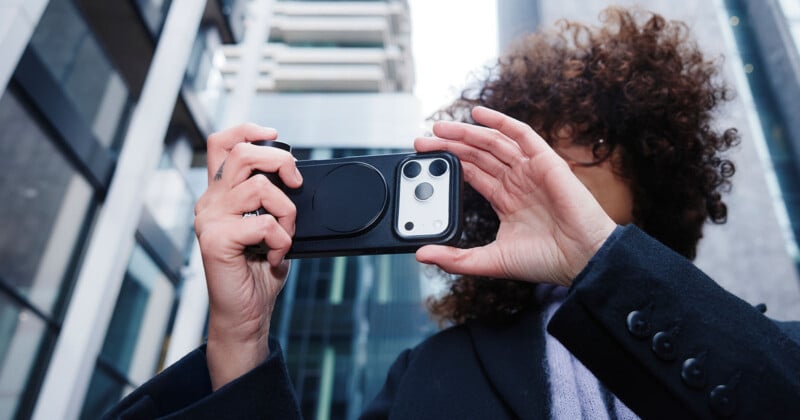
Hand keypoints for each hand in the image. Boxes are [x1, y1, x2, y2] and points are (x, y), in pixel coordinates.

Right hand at [193, 124, 301, 389]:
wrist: (247, 313)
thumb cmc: (258, 272)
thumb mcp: (269, 226)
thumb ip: (272, 200)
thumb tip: (295, 176)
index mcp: (221, 194)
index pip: (222, 143)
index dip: (248, 130)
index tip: (276, 136)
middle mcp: (210, 202)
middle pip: (244, 153)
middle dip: (281, 161)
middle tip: (297, 184)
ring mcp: (209, 220)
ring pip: (261, 188)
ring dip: (287, 212)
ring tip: (285, 235)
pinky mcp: (215, 240)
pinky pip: (263, 222)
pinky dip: (281, 239)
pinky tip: (275, 255)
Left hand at [414, 106, 616, 286]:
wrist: (582, 259)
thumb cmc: (544, 261)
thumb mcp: (491, 261)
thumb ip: (456, 259)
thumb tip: (422, 254)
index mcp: (505, 200)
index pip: (471, 174)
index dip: (448, 164)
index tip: (424, 160)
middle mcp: (516, 181)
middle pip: (477, 155)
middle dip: (449, 146)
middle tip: (422, 140)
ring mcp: (530, 170)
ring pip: (492, 143)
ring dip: (466, 132)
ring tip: (440, 128)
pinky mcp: (545, 161)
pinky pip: (521, 134)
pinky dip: (500, 121)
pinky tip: (478, 113)